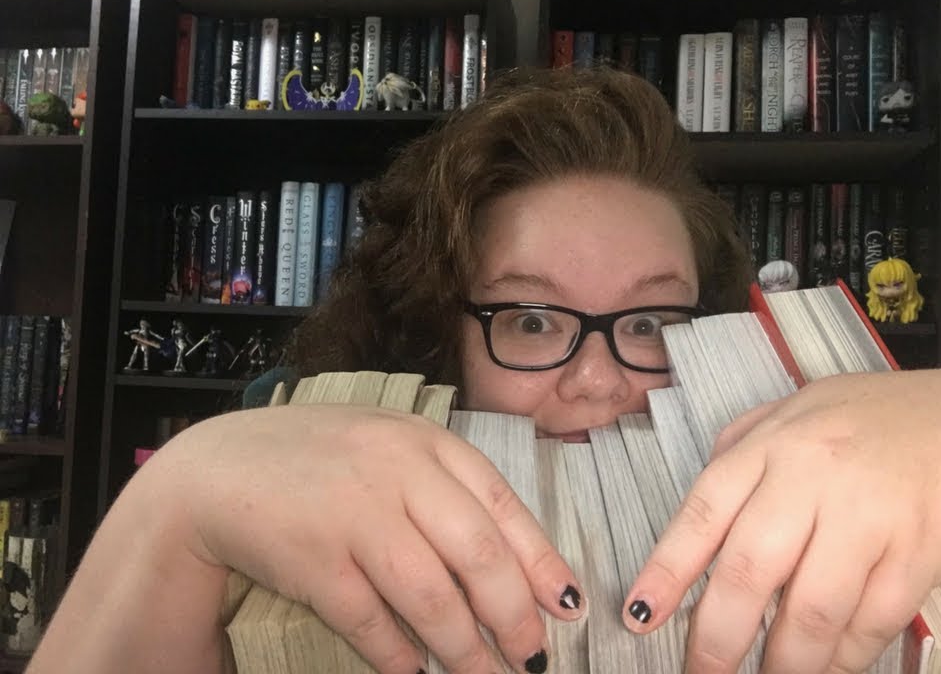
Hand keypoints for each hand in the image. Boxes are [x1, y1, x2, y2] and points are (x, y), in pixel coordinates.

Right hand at [148, 403, 584, 673]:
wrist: (219, 468)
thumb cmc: (321, 464)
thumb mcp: (392, 453)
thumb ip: (449, 493)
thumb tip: (520, 569)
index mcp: (427, 443)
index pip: (504, 508)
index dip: (542, 563)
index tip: (567, 607)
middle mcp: (398, 472)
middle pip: (478, 555)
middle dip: (513, 616)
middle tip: (531, 656)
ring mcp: (354, 514)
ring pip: (431, 596)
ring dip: (465, 650)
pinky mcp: (312, 559)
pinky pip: (370, 621)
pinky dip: (398, 656)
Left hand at [622, 368, 940, 672]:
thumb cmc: (887, 420)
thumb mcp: (804, 411)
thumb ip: (748, 449)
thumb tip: (701, 511)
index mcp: (776, 442)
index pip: (704, 511)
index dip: (666, 570)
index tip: (640, 616)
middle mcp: (814, 474)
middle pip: (748, 571)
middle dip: (715, 640)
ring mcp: (869, 513)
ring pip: (810, 611)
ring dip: (783, 664)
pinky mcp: (918, 549)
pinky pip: (869, 622)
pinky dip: (843, 659)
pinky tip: (828, 668)